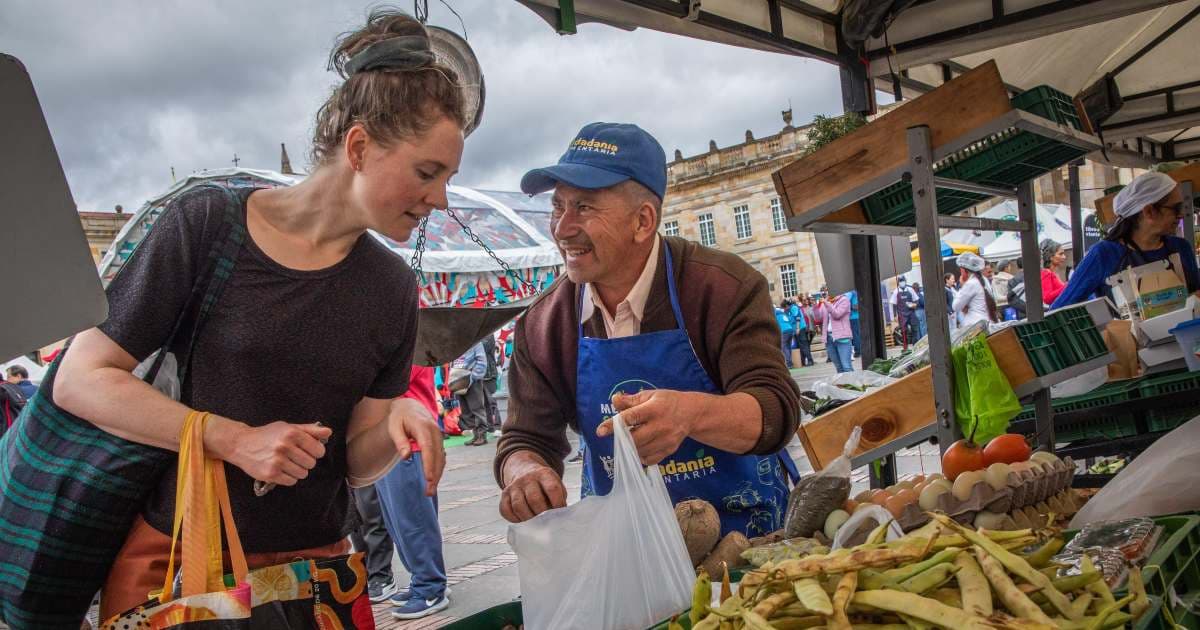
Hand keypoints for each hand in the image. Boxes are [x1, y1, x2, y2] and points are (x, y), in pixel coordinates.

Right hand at [212, 418, 330, 486]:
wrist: (241, 444)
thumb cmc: (267, 435)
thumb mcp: (288, 427)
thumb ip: (310, 430)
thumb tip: (328, 432)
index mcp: (292, 433)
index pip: (318, 450)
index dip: (316, 452)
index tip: (309, 451)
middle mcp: (285, 446)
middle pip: (311, 463)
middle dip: (306, 462)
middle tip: (295, 457)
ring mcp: (277, 461)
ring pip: (302, 474)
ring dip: (298, 471)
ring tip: (287, 463)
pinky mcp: (270, 474)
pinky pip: (291, 481)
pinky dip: (288, 478)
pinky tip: (281, 470)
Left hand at [386, 398, 444, 495]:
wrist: (410, 407)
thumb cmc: (400, 417)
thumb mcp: (393, 426)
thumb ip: (400, 441)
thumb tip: (405, 456)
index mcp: (423, 427)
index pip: (428, 448)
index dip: (429, 464)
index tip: (429, 478)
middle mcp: (435, 432)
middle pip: (438, 456)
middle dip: (435, 475)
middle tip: (429, 492)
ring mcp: (439, 437)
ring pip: (441, 458)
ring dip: (438, 475)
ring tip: (430, 490)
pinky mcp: (439, 442)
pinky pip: (441, 457)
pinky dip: (438, 469)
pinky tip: (434, 480)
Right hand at [500, 453, 566, 521]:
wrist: (525, 471)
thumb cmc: (544, 485)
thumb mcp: (556, 485)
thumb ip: (559, 499)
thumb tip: (560, 518)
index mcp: (544, 474)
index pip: (552, 488)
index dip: (558, 503)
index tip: (560, 514)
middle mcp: (528, 478)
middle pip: (534, 499)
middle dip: (541, 514)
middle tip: (546, 522)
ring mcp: (514, 486)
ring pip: (518, 506)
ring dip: (527, 519)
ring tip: (535, 525)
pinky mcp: (505, 494)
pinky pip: (505, 510)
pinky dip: (513, 519)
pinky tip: (522, 521)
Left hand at [597, 390, 695, 465]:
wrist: (692, 413)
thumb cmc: (667, 402)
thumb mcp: (650, 395)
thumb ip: (630, 400)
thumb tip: (614, 399)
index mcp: (654, 409)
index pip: (630, 417)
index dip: (613, 425)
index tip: (600, 431)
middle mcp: (661, 426)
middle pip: (635, 439)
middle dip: (622, 440)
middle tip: (617, 437)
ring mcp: (666, 440)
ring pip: (640, 451)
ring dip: (630, 448)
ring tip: (630, 440)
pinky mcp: (669, 450)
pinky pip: (650, 460)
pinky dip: (641, 456)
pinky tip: (640, 448)